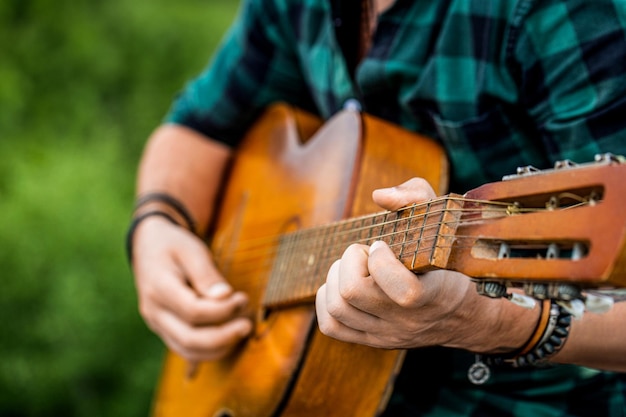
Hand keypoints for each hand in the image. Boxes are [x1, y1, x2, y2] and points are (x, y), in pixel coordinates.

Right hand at [132, 217, 252, 360]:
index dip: (222, 310)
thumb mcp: (192, 250)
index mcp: (158, 288)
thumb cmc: (174, 245)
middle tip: (247, 325)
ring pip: (187, 351)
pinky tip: (229, 339)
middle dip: (223, 336)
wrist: (149, 247)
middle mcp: (154, 311)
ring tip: (241, 330)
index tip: (243, 299)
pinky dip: (209, 350)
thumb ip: (207, 274)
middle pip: (189, 339)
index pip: (193, 311)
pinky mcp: (164, 330)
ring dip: (219, 348)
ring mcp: (156, 324)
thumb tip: (225, 296)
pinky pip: (186, 349)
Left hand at [315, 178, 516, 351]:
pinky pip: (330, 326)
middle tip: (367, 254)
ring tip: (357, 268)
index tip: (383, 245)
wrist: (463, 316)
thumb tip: (379, 195)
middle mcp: (407, 321)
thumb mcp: (443, 222)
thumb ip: (416, 197)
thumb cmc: (449, 260)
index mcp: (432, 295)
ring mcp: (387, 334)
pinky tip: (343, 283)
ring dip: (336, 278)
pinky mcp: (371, 340)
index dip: (381, 260)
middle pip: (353, 292)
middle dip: (351, 261)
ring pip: (338, 308)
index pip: (401, 290)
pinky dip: (327, 299)